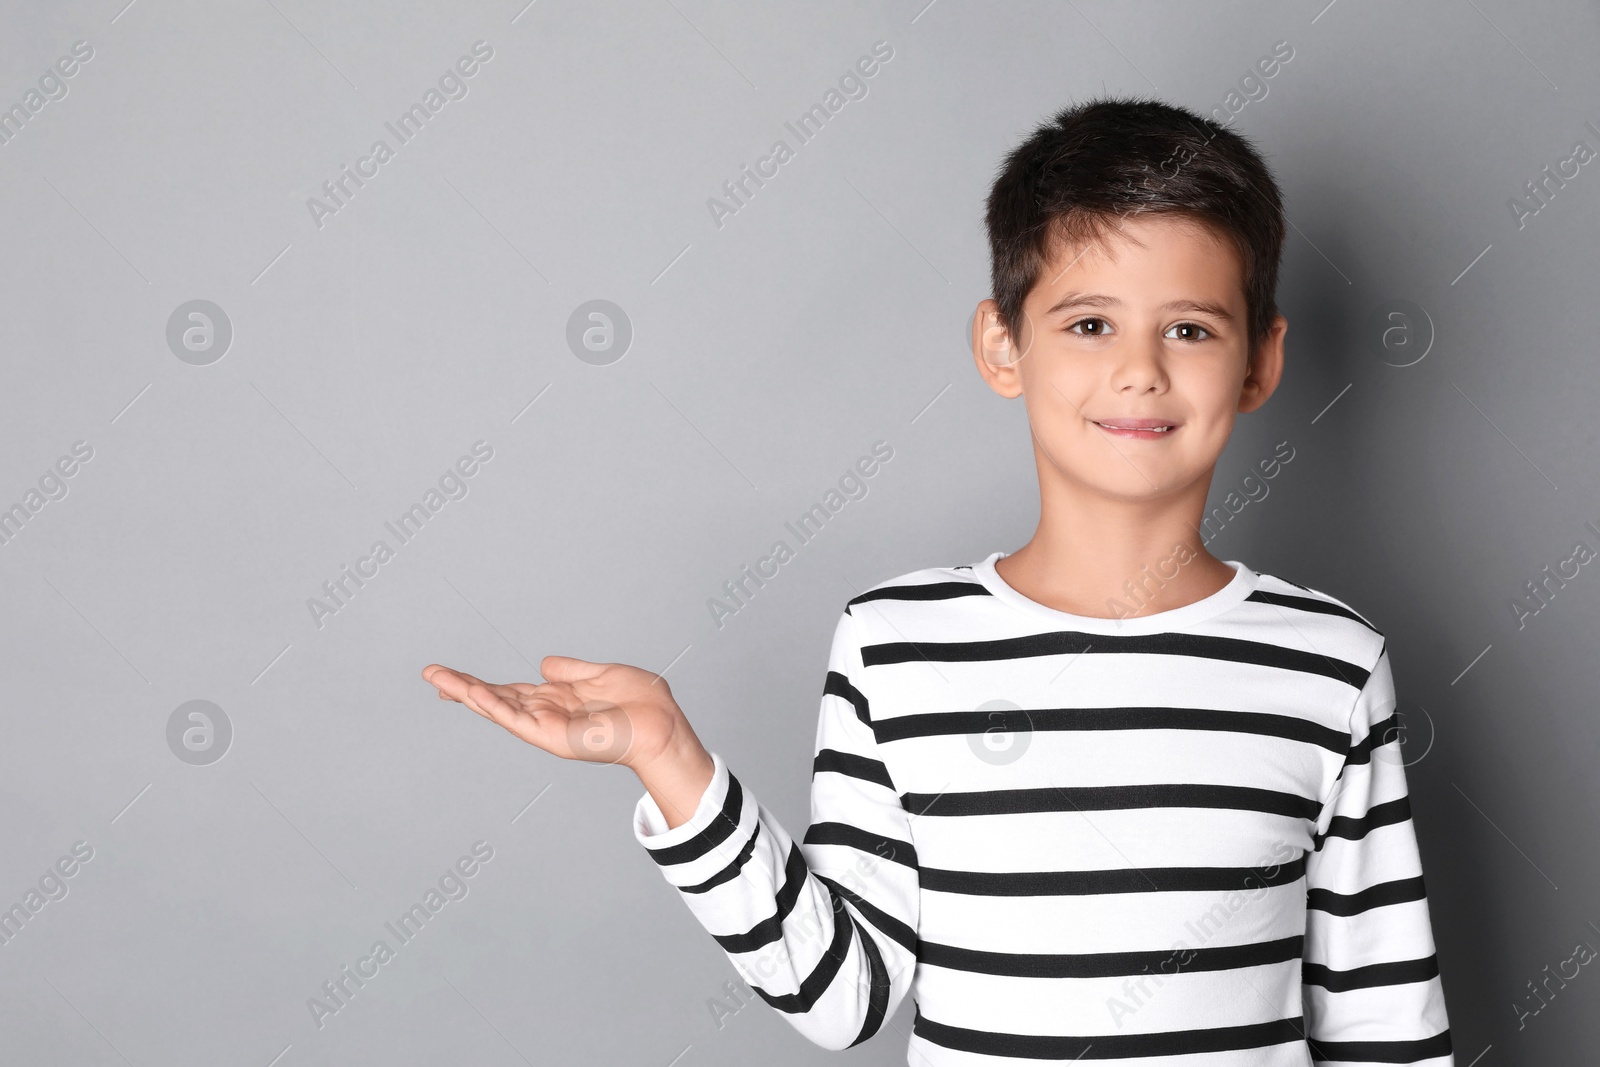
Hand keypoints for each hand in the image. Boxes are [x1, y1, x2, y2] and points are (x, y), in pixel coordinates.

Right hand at [421, 656, 690, 770]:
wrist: (663, 727)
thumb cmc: (642, 705)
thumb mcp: (602, 675)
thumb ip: (572, 670)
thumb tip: (544, 663)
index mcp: (557, 700)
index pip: (510, 691)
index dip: (481, 682)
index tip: (451, 674)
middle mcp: (547, 714)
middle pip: (496, 699)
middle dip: (462, 687)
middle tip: (430, 674)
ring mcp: (547, 727)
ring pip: (499, 709)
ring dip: (469, 694)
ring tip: (439, 680)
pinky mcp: (553, 736)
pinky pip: (518, 720)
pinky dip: (495, 706)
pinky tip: (474, 693)